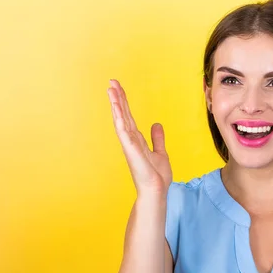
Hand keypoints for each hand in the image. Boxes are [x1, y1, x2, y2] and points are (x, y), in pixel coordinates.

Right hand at [107, 79, 171, 196]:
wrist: (156, 190)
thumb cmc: (157, 176)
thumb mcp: (160, 152)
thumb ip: (157, 139)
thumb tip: (156, 125)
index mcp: (137, 139)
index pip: (129, 116)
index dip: (124, 102)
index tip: (118, 88)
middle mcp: (131, 140)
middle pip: (123, 114)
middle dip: (118, 98)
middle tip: (111, 82)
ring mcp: (129, 144)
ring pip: (121, 120)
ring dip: (116, 105)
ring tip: (111, 89)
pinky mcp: (131, 150)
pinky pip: (123, 132)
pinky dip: (120, 119)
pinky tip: (117, 108)